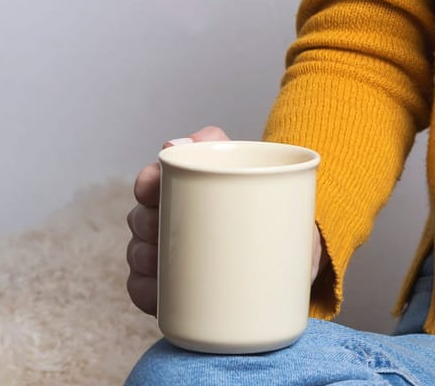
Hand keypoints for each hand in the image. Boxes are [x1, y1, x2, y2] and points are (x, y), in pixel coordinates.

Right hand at [126, 126, 324, 314]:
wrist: (297, 251)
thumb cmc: (270, 205)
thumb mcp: (260, 174)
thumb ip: (227, 149)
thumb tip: (184, 140)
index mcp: (184, 190)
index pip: (150, 182)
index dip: (146, 184)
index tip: (152, 188)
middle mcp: (168, 221)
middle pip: (139, 219)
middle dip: (146, 222)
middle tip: (166, 228)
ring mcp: (166, 257)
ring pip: (137, 255)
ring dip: (144, 258)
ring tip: (165, 261)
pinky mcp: (172, 290)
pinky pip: (145, 292)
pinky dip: (147, 292)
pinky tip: (158, 293)